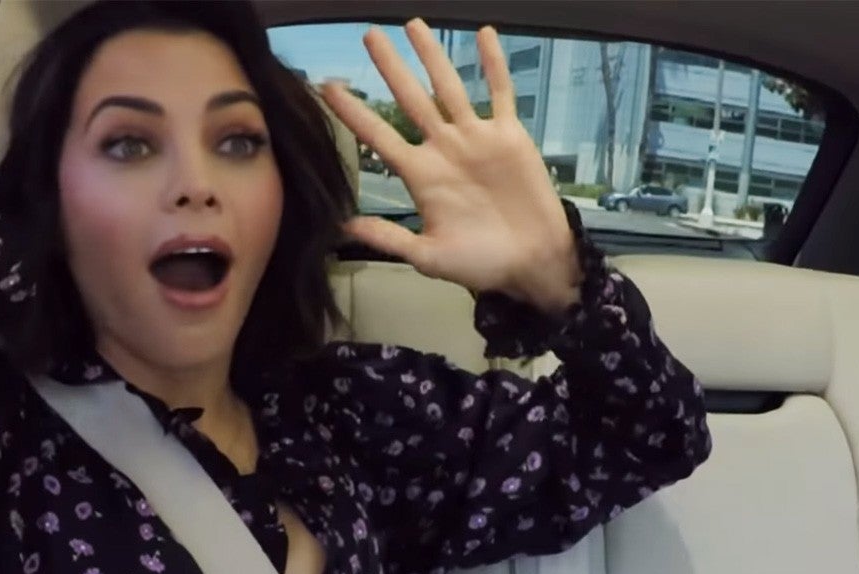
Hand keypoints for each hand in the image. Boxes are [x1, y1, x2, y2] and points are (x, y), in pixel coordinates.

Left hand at [320, 22, 581, 314]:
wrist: (531, 263)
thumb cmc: (479, 264)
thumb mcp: (428, 257)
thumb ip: (389, 239)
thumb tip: (344, 228)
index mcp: (420, 176)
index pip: (380, 136)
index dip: (354, 113)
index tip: (328, 87)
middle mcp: (443, 150)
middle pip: (411, 100)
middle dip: (390, 68)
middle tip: (370, 36)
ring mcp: (475, 139)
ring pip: (450, 87)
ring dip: (432, 57)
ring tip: (414, 25)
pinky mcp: (509, 136)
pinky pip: (501, 93)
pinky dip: (493, 65)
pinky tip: (483, 35)